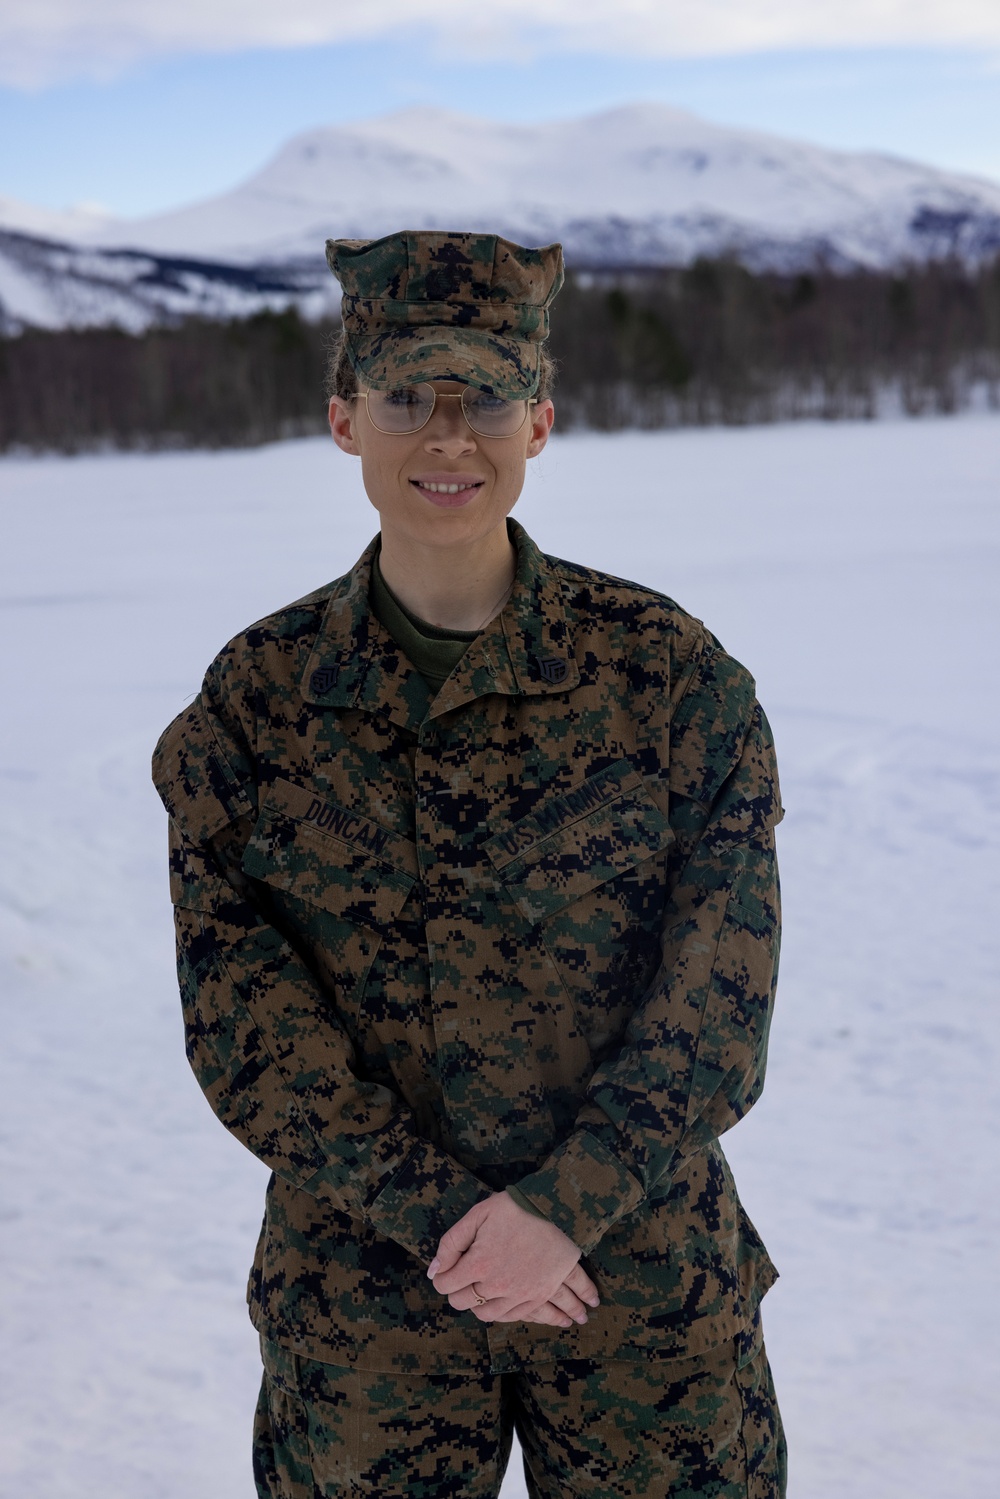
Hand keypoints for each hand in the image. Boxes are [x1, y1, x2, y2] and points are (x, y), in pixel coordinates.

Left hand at [426, 1191, 600, 1329]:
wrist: (560, 1211)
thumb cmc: (516, 1208)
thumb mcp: (479, 1215)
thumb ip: (451, 1243)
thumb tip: (434, 1270)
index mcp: (479, 1264)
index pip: (445, 1285)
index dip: (442, 1276)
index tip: (448, 1269)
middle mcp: (496, 1285)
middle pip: (462, 1302)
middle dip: (458, 1290)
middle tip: (463, 1277)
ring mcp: (518, 1294)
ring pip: (486, 1314)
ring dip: (478, 1305)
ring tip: (480, 1293)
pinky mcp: (537, 1297)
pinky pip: (511, 1316)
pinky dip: (502, 1313)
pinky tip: (500, 1303)